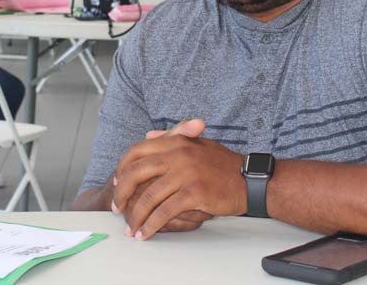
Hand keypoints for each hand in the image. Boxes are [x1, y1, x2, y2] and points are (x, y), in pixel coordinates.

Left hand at [113, 119, 243, 239]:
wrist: (249, 179)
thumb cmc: (223, 164)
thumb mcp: (196, 143)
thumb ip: (171, 138)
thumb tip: (148, 135)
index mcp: (175, 142)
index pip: (136, 151)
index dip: (122, 168)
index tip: (117, 183)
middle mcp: (177, 154)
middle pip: (136, 173)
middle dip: (122, 193)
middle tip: (117, 207)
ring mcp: (185, 174)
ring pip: (148, 196)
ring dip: (136, 215)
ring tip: (131, 228)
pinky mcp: (194, 193)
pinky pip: (165, 212)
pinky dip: (152, 225)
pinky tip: (146, 232)